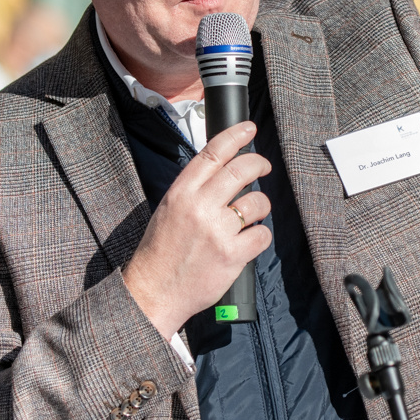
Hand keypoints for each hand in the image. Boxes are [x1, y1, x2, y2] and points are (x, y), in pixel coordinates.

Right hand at [122, 121, 272, 339]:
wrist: (155, 290)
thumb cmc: (160, 251)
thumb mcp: (169, 209)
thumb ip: (194, 190)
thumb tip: (223, 172)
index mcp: (181, 192)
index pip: (213, 153)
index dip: (236, 136)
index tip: (250, 129)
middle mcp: (200, 207)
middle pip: (241, 170)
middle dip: (259, 163)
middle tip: (263, 167)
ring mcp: (217, 231)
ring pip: (257, 202)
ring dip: (261, 205)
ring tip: (253, 213)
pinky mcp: (232, 255)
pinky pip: (262, 234)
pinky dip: (260, 236)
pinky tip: (249, 240)